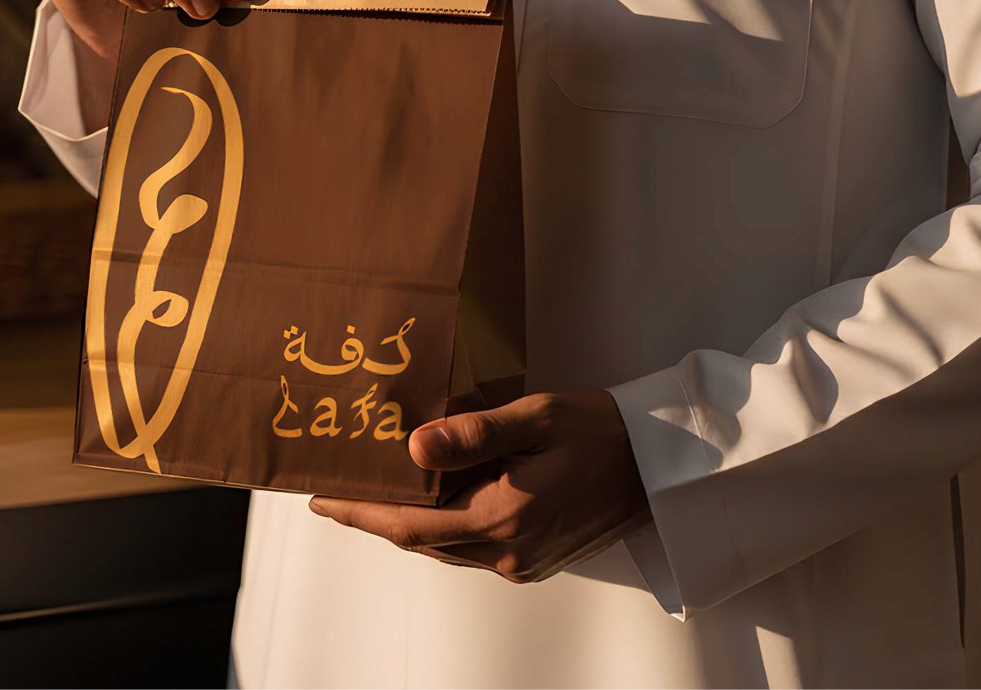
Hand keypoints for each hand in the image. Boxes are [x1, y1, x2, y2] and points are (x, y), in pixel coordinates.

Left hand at [309, 389, 651, 582]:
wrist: (662, 466)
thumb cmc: (603, 431)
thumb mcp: (537, 417)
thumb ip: (474, 433)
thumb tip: (413, 445)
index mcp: (504, 519)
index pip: (410, 524)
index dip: (359, 513)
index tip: (319, 499)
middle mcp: (508, 552)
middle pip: (421, 541)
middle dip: (373, 517)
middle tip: (334, 490)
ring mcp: (522, 563)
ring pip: (445, 547)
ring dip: (407, 522)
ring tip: (370, 491)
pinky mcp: (534, 561)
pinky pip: (470, 547)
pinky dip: (441, 525)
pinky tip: (428, 499)